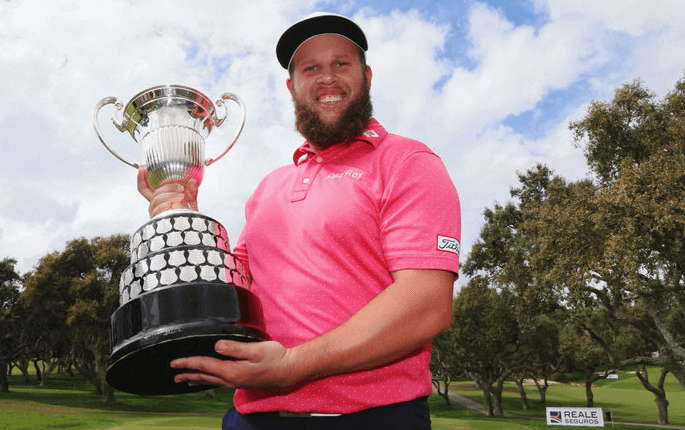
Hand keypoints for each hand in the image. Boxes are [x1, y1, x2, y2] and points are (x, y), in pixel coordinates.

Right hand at [137, 168, 198, 217]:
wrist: (191, 230)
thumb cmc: (188, 217)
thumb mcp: (191, 202)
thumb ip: (191, 191)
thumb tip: (192, 181)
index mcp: (160, 199)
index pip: (145, 188)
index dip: (142, 179)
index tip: (142, 170)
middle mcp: (155, 205)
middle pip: (152, 192)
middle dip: (167, 186)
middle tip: (181, 187)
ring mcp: (156, 213)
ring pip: (156, 199)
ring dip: (169, 195)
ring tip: (182, 195)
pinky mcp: (158, 221)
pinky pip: (157, 211)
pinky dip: (163, 206)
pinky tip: (169, 204)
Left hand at [170, 340, 299, 388]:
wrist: (288, 370)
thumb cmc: (275, 357)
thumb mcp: (256, 350)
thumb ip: (235, 348)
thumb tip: (217, 346)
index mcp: (232, 371)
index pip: (205, 366)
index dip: (188, 363)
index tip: (174, 362)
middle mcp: (232, 379)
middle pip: (204, 376)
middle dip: (188, 374)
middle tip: (174, 374)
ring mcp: (236, 381)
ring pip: (211, 381)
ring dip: (196, 378)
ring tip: (185, 379)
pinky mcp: (241, 380)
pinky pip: (219, 381)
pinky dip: (208, 379)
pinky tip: (208, 378)